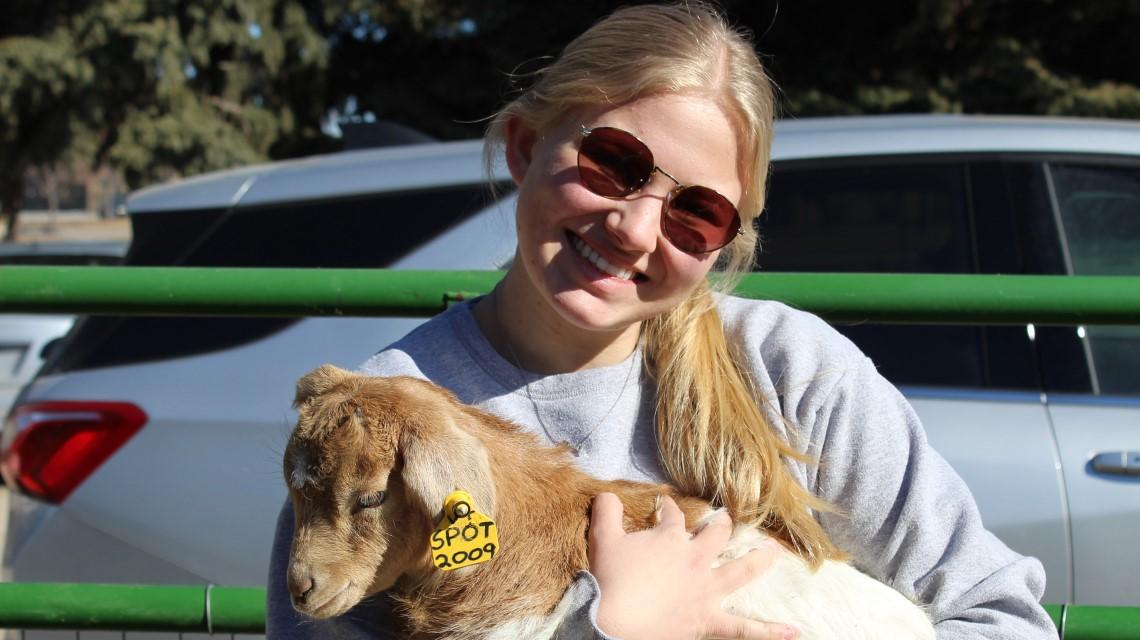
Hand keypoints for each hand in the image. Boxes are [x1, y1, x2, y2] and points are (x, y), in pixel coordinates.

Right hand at [588, 493, 795, 639]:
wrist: (612, 620)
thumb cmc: (608, 578)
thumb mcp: (603, 538)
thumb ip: (606, 511)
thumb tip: (606, 494)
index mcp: (671, 538)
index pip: (672, 516)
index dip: (668, 508)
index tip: (663, 505)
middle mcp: (695, 559)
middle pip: (717, 535)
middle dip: (722, 524)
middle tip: (725, 518)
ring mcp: (705, 590)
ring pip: (741, 571)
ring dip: (760, 560)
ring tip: (775, 552)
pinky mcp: (707, 620)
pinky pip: (744, 629)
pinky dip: (770, 632)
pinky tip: (795, 632)